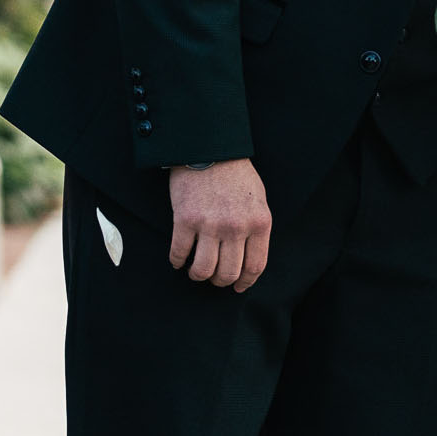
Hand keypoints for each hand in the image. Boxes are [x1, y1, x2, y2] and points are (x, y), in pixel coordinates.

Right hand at [167, 159, 270, 290]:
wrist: (210, 149)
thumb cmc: (235, 174)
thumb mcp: (258, 201)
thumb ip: (255, 229)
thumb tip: (248, 259)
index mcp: (259, 223)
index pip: (255, 266)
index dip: (245, 282)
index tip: (238, 287)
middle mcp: (236, 228)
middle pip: (228, 273)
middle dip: (220, 281)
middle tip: (214, 278)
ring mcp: (210, 225)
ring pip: (203, 270)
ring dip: (198, 275)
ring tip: (195, 270)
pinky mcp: (185, 220)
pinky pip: (179, 253)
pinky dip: (177, 261)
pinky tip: (179, 259)